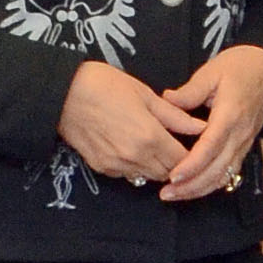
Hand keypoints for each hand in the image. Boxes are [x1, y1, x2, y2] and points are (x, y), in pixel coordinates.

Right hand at [58, 61, 186, 185]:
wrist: (62, 93)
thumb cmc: (104, 85)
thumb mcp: (145, 94)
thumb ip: (175, 116)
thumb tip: (199, 127)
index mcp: (150, 137)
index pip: (183, 161)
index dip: (191, 155)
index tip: (190, 145)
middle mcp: (135, 157)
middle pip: (167, 174)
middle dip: (175, 164)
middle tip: (173, 145)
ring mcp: (116, 165)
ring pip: (147, 177)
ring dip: (155, 167)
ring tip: (152, 146)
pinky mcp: (101, 168)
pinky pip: (126, 175)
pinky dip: (135, 167)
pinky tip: (131, 148)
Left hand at [152, 44, 262, 200]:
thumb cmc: (241, 67)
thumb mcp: (212, 71)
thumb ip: (190, 90)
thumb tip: (168, 100)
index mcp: (230, 114)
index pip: (211, 147)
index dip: (192, 165)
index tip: (173, 176)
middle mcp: (240, 134)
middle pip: (218, 169)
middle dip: (193, 185)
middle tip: (167, 193)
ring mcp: (245, 142)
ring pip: (225, 175)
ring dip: (201, 189)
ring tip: (176, 194)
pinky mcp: (245, 146)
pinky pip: (230, 171)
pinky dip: (213, 183)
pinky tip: (195, 188)